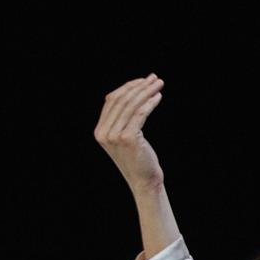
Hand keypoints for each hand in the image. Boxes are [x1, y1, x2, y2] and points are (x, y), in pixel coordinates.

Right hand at [95, 75, 166, 193]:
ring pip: (131, 105)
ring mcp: (114, 136)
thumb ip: (122, 120)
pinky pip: (140, 114)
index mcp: (100, 130)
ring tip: (159, 84)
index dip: (128, 87)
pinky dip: (150, 103)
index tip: (143, 80)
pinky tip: (158, 97)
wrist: (145, 181)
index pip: (112, 100)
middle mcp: (104, 132)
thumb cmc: (139, 159)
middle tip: (155, 78)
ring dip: (146, 92)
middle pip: (122, 100)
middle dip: (139, 86)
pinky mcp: (128, 138)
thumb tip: (133, 94)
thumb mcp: (126, 138)